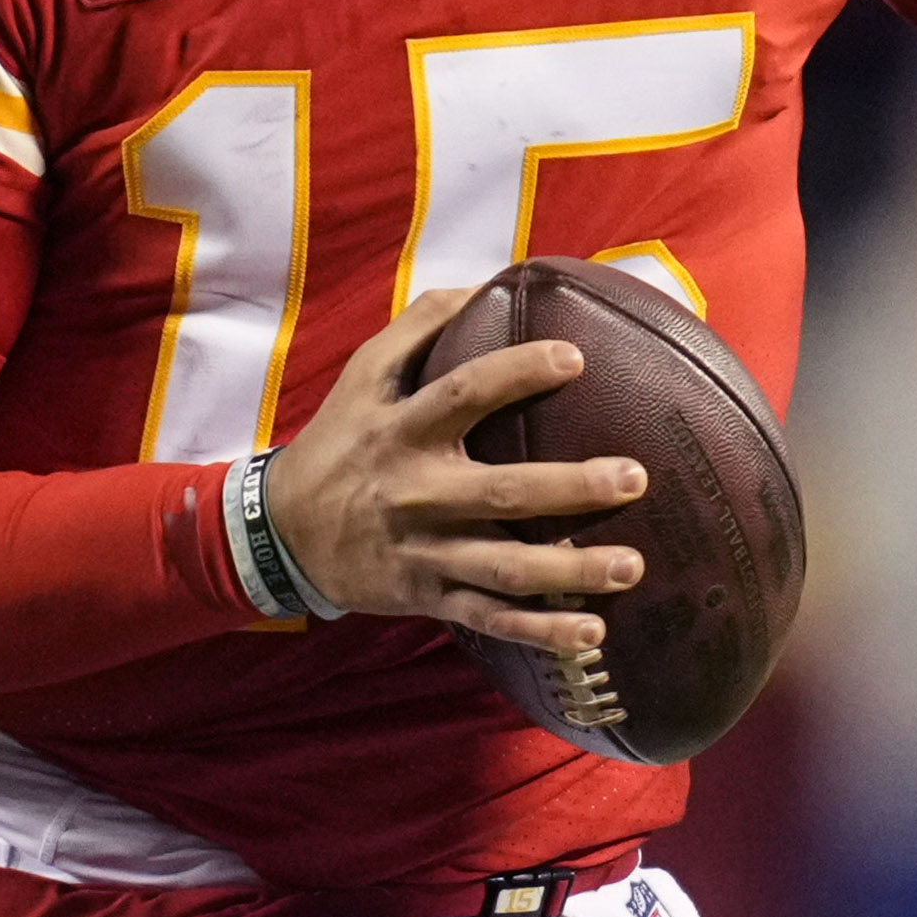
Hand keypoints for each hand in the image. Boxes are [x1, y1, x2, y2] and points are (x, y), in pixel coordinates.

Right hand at [267, 286, 646, 649]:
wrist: (283, 532)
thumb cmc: (339, 441)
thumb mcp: (362, 375)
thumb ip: (419, 325)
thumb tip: (484, 284)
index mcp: (403, 430)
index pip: (464, 394)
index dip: (518, 373)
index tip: (576, 358)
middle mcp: (417, 493)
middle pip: (503, 494)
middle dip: (570, 488)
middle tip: (634, 477)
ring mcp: (426, 552)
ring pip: (506, 568)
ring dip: (571, 571)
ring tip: (631, 565)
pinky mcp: (429, 596)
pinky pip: (491, 619)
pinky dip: (541, 631)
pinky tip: (592, 630)